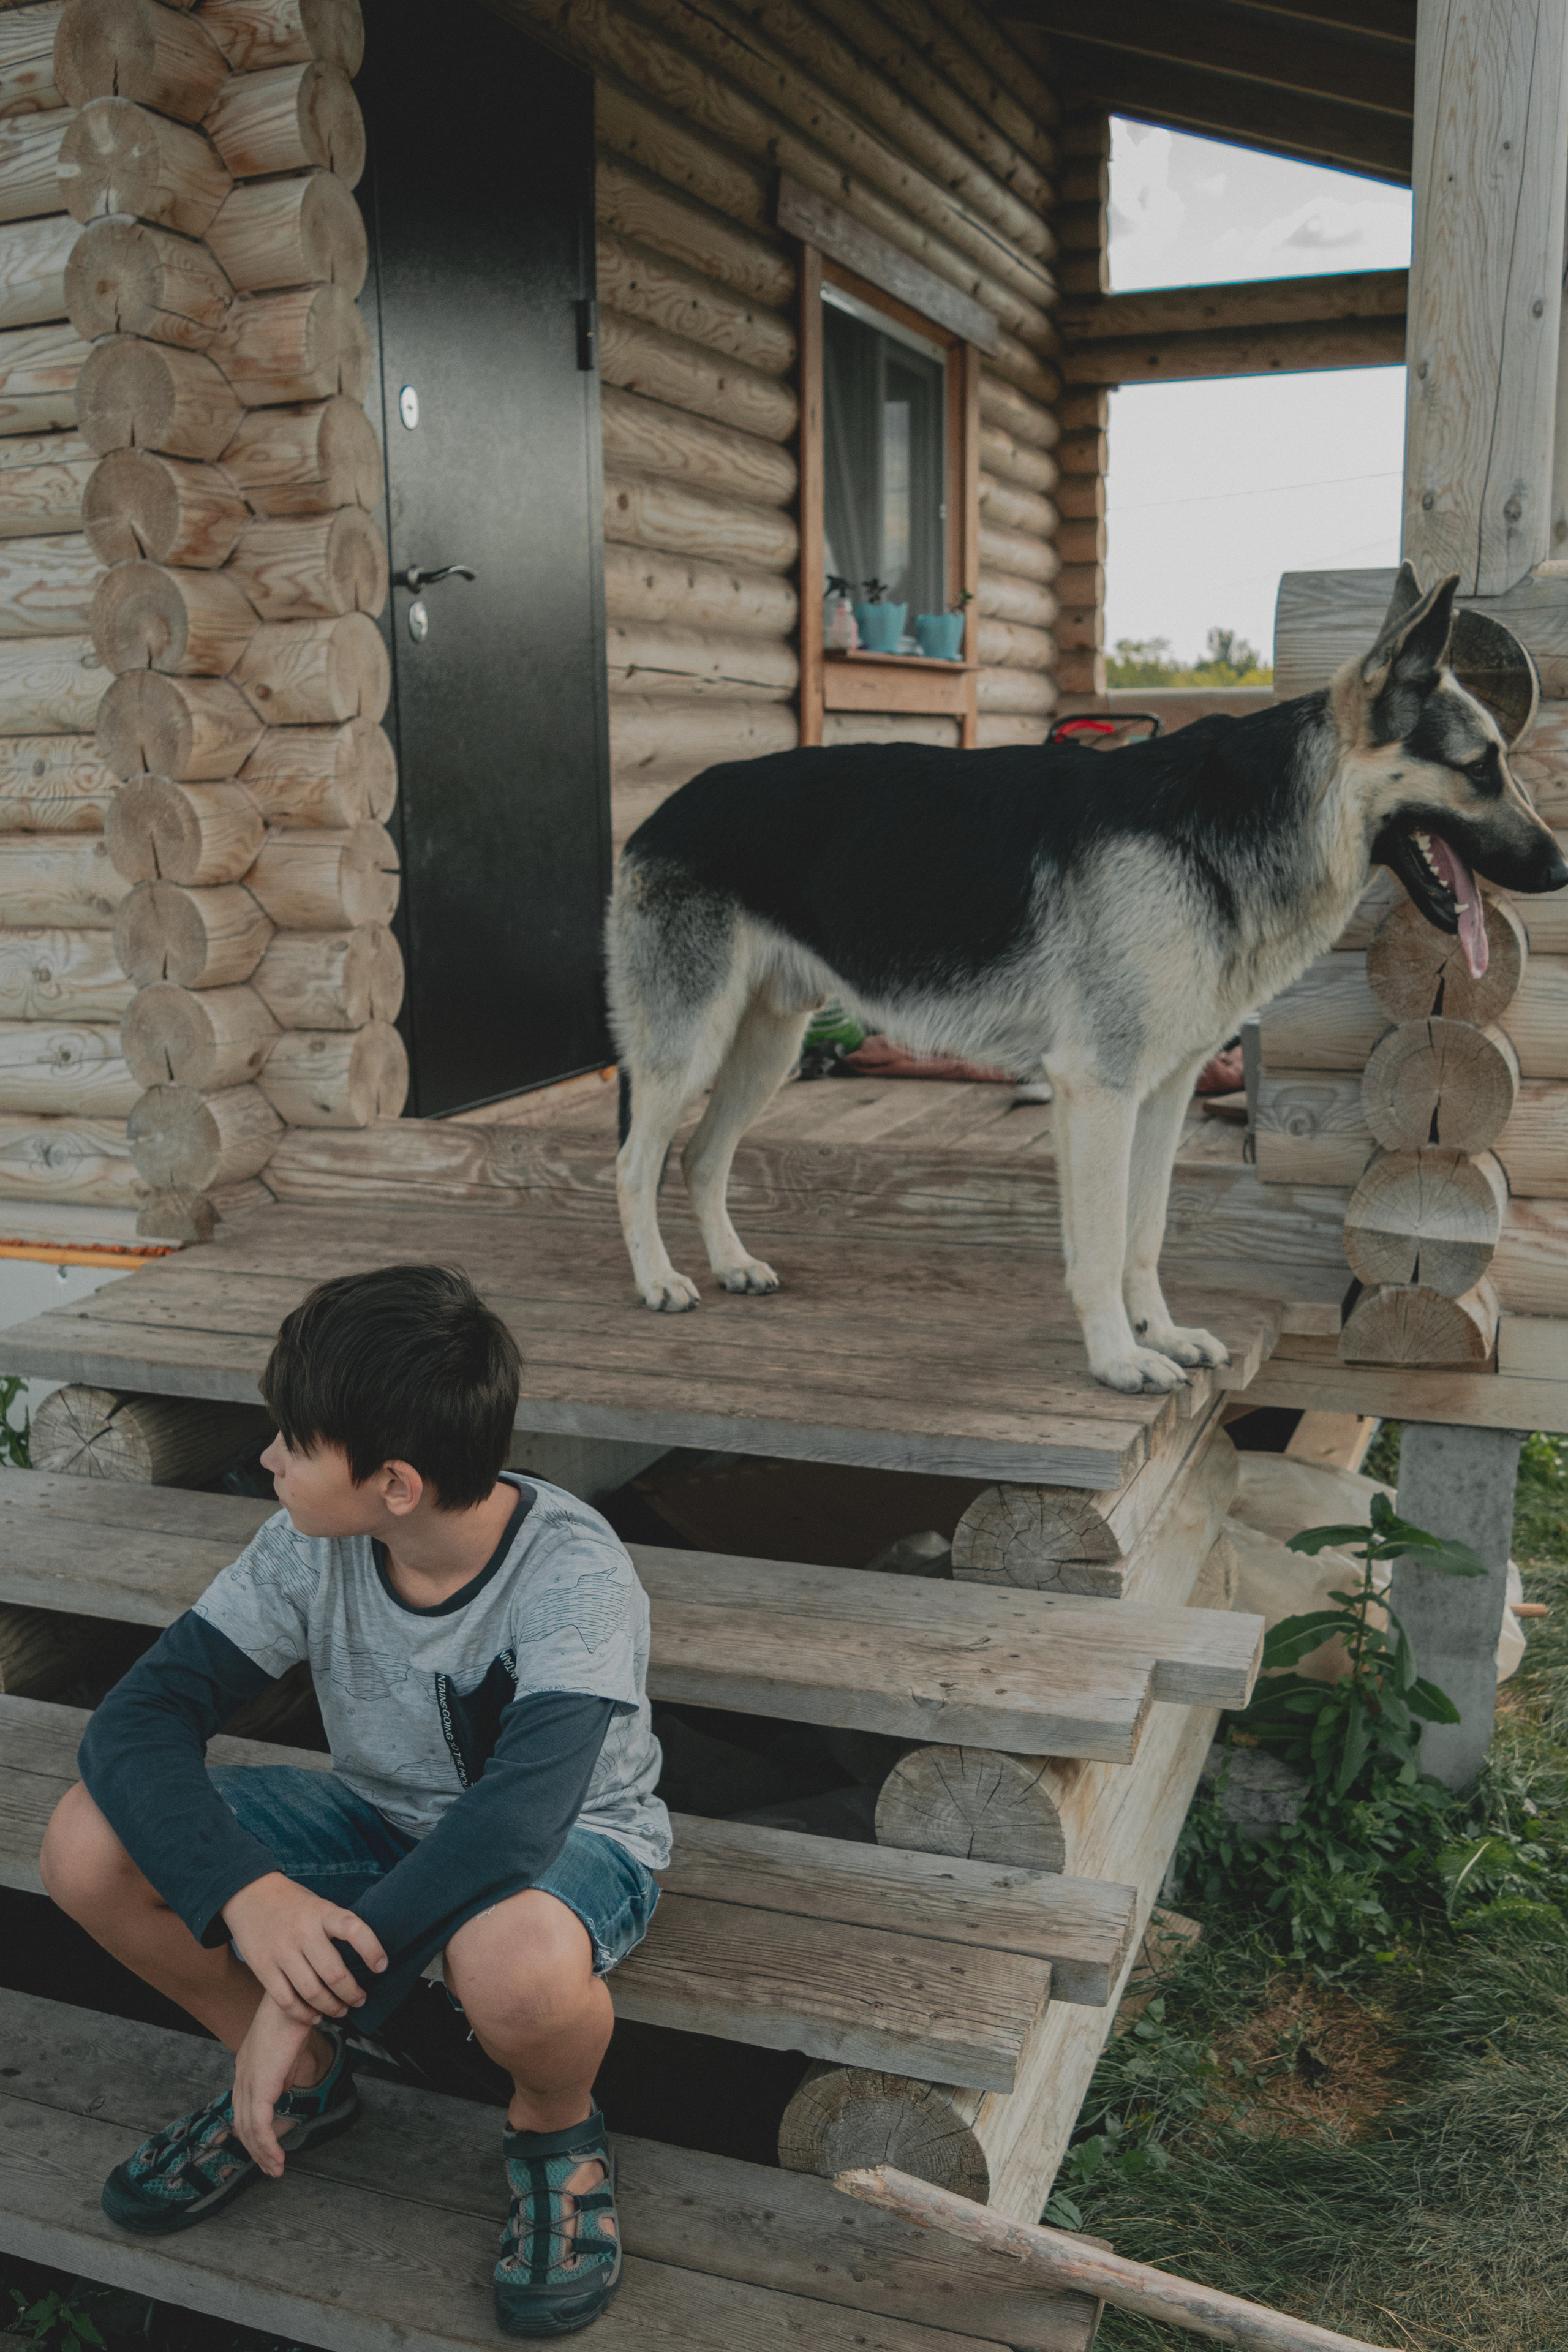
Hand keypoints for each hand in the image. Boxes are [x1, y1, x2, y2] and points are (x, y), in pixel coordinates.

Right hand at [222, 1872, 386, 2024]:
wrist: (250, 1895)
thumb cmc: (294, 1904)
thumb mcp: (319, 1905)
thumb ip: (337, 1927)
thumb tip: (367, 1956)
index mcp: (321, 1912)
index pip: (353, 1929)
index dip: (371, 1949)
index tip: (382, 1966)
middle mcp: (302, 1931)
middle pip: (334, 1973)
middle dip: (352, 1993)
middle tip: (360, 1999)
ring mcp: (281, 1950)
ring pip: (312, 1992)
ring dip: (331, 2007)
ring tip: (341, 2010)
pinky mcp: (262, 1967)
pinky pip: (286, 2000)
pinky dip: (304, 2014)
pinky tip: (315, 2016)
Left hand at [232, 1996, 315, 2177]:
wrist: (293, 2000)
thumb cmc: (295, 2018)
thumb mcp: (287, 2051)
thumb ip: (283, 2072)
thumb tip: (284, 2090)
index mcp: (247, 2068)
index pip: (244, 2108)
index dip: (252, 2131)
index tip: (265, 2148)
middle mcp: (242, 2077)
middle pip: (242, 2123)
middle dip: (255, 2150)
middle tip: (270, 2168)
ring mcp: (248, 2082)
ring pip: (249, 2129)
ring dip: (262, 2154)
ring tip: (276, 2169)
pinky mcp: (260, 2087)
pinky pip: (260, 2125)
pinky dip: (267, 2146)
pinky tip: (278, 2158)